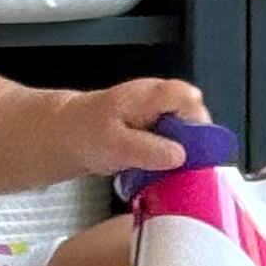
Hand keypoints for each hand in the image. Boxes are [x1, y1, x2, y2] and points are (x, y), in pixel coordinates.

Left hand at [59, 77, 213, 178]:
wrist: (67, 133)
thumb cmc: (87, 133)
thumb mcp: (115, 145)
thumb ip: (148, 150)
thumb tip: (179, 156)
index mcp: (152, 94)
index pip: (190, 99)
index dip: (199, 124)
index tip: (197, 151)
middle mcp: (160, 98)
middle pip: (194, 115)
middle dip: (194, 141)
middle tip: (185, 166)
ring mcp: (159, 112)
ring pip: (186, 129)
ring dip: (183, 151)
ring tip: (170, 171)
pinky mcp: (155, 128)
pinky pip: (173, 140)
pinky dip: (170, 156)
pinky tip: (159, 169)